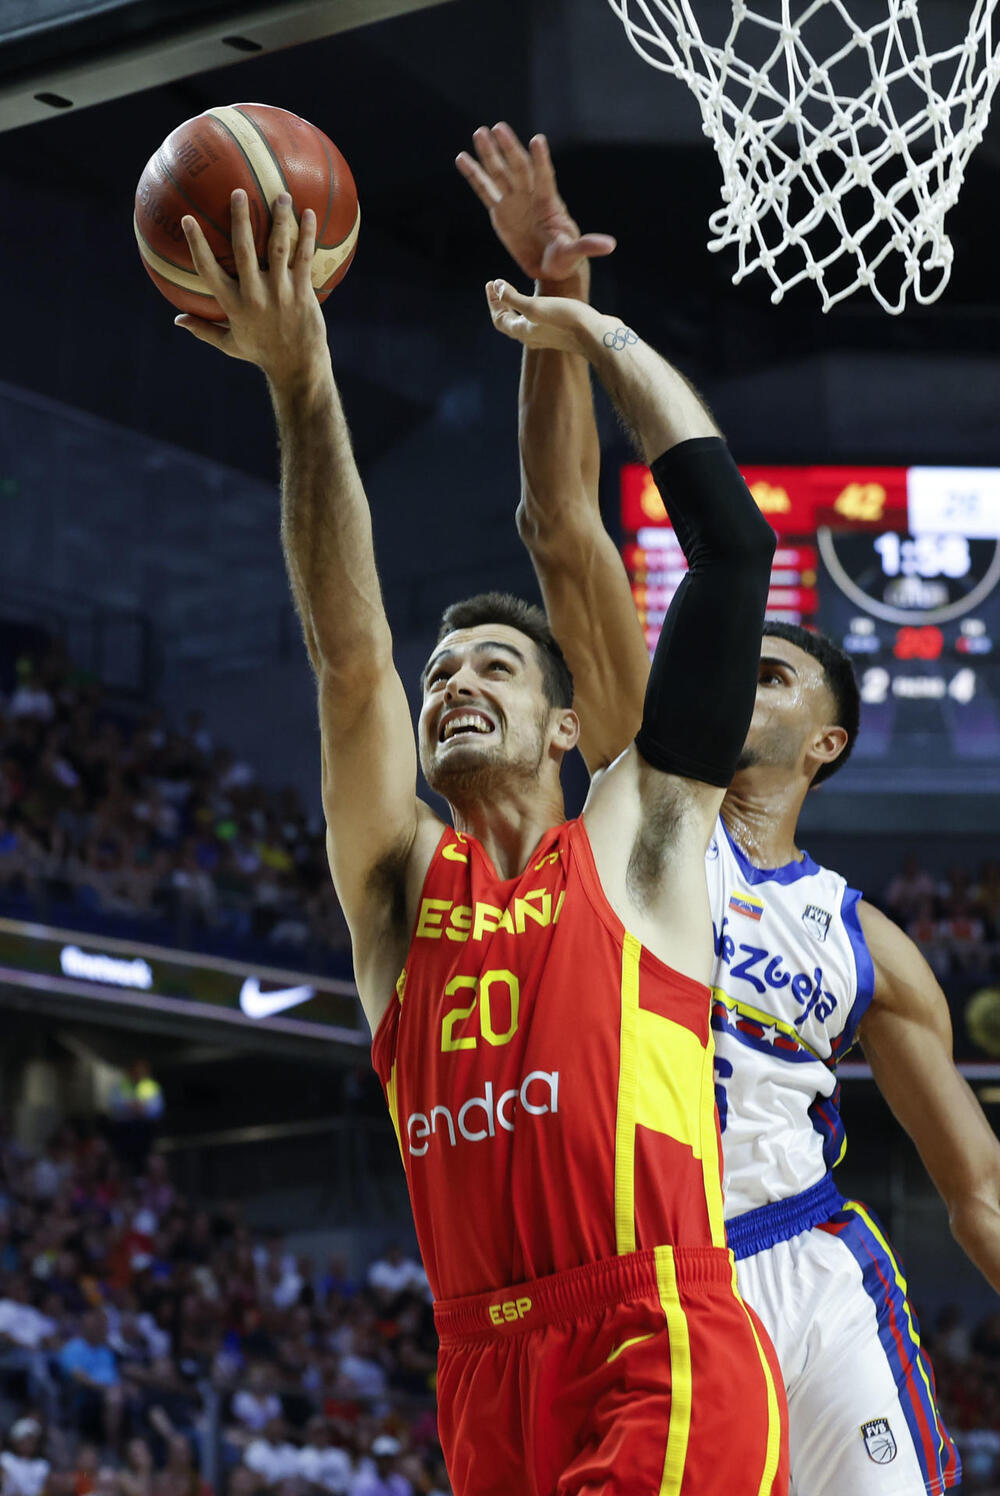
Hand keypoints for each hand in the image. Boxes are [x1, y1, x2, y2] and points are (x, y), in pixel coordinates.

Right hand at [175, 190, 330, 387]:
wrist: (298, 368)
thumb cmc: (263, 354)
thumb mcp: (230, 344)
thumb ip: (204, 330)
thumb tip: (177, 321)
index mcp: (233, 305)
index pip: (208, 270)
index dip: (197, 244)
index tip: (187, 219)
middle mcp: (254, 295)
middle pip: (243, 250)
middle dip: (240, 219)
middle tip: (238, 192)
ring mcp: (280, 292)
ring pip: (278, 248)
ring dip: (280, 220)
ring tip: (281, 194)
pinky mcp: (302, 293)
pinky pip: (305, 258)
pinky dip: (308, 235)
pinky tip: (311, 214)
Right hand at [457, 123, 614, 285]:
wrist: (549, 267)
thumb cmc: (565, 260)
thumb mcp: (575, 253)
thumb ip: (587, 246)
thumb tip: (610, 246)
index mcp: (549, 204)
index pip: (545, 178)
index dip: (541, 160)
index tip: (537, 140)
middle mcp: (530, 196)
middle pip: (518, 168)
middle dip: (509, 149)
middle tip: (498, 128)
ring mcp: (514, 201)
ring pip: (500, 173)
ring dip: (490, 154)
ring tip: (479, 133)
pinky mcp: (500, 211)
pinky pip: (484, 190)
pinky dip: (474, 175)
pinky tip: (463, 158)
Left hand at [486, 279, 605, 353]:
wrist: (596, 336)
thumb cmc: (566, 320)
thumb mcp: (535, 306)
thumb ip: (513, 297)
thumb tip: (496, 286)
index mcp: (523, 332)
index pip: (499, 318)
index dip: (493, 301)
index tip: (491, 283)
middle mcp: (532, 337)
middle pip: (509, 321)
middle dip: (502, 302)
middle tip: (497, 285)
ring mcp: (547, 336)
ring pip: (524, 322)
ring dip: (516, 306)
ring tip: (515, 292)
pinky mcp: (561, 333)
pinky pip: (539, 321)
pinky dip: (532, 309)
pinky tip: (541, 302)